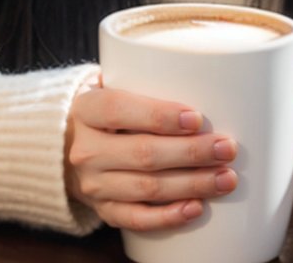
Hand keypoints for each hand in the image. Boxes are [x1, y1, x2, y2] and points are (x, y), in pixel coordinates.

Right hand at [65, 76, 238, 230]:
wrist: (66, 148)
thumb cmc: (107, 114)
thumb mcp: (112, 89)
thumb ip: (143, 82)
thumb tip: (206, 74)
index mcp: (87, 109)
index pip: (119, 109)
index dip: (160, 115)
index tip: (197, 118)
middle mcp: (87, 149)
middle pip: (143, 153)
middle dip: (191, 152)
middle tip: (226, 148)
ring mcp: (94, 184)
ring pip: (147, 188)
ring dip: (191, 184)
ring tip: (225, 178)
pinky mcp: (104, 210)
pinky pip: (137, 218)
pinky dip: (168, 216)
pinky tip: (196, 207)